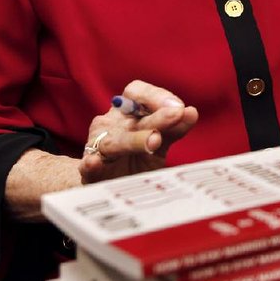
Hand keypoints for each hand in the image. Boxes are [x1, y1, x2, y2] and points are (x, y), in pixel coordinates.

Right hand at [79, 80, 197, 182]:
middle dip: (157, 116)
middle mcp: (111, 124)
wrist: (110, 189)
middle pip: (132, 117)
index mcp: (126, 113)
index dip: (156, 95)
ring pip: (114, 141)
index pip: (136, 91)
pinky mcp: (88, 171)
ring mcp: (97, 146)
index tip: (179, 107)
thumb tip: (192, 112)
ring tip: (154, 140)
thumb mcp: (158, 144)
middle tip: (177, 115)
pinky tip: (94, 162)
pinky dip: (90, 163)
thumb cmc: (136, 161)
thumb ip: (174, 130)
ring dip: (134, 140)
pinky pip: (87, 165)